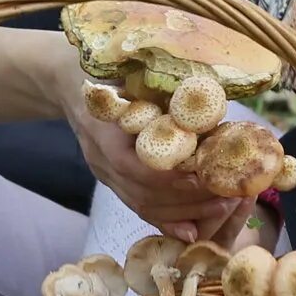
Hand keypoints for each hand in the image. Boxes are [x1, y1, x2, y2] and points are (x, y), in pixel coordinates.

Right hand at [59, 74, 252, 242]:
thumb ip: (162, 89)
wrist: (69, 81)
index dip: (172, 177)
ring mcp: (103, 171)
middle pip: (143, 193)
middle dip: (189, 200)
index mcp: (103, 128)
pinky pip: (137, 205)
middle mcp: (100, 157)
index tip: (207, 175)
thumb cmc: (106, 67)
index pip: (136, 167)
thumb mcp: (131, 70)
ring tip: (221, 208)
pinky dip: (166, 219)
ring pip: (141, 205)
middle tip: (227, 197)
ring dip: (184, 212)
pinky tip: (192, 229)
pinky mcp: (110, 179)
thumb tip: (209, 101)